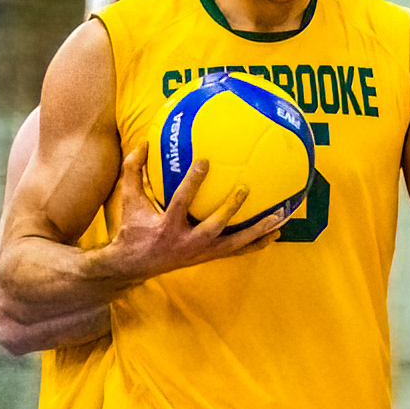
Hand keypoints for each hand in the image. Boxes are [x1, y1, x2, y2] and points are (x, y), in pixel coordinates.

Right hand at [104, 144, 288, 281]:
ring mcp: (201, 253)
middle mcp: (188, 242)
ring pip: (235, 244)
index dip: (193, 183)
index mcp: (167, 227)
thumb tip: (142, 142)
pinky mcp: (210, 257)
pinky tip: (276, 234)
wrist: (133, 266)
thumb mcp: (129, 200)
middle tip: (245, 188)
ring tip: (280, 218)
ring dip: (258, 231)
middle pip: (214, 226)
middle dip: (230, 208)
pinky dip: (257, 242)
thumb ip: (134, 171)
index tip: (205, 161)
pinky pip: (238, 251)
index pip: (181, 202)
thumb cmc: (132, 229)